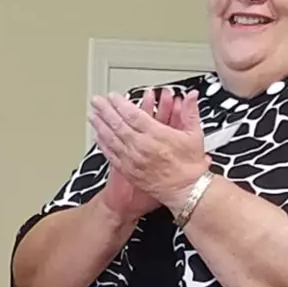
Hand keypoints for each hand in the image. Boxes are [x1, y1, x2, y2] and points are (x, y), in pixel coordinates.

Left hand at [89, 87, 208, 212]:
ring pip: (112, 139)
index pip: (133, 115)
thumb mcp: (195, 135)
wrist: (187, 190)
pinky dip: (103, 143)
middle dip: (105, 111)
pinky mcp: (129, 171)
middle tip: (97, 101)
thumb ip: (190, 112)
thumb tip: (191, 96)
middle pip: (118, 125)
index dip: (121, 104)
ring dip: (100, 125)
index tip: (113, 97)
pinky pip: (111, 155)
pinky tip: (97, 136)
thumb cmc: (191, 165)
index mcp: (157, 135)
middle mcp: (142, 146)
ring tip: (93, 115)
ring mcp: (133, 159)